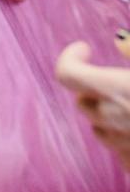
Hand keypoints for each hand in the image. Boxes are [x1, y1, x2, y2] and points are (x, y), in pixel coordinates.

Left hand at [56, 37, 129, 169]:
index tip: (83, 49)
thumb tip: (120, 38)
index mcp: (117, 89)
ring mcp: (124, 145)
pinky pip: (119, 152)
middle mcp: (114, 118)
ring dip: (106, 116)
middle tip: (112, 81)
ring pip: (99, 129)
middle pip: (82, 102)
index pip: (67, 74)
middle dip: (91, 90)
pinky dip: (125, 140)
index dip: (70, 58)